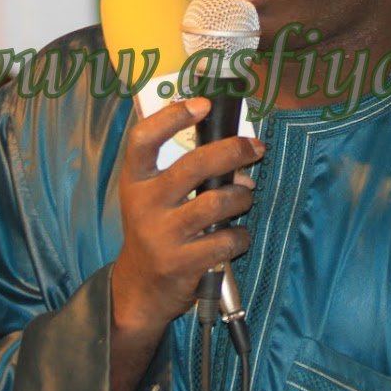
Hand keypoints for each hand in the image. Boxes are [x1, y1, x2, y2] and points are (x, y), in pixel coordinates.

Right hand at [111, 97, 265, 333]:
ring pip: (218, 202)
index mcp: (135, 181)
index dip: (171, 117)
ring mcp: (163, 235)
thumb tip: (240, 160)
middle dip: (232, 152)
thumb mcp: (154, 196)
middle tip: (255, 148)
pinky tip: (236, 236)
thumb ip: (186, 172)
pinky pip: (227, 239)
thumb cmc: (157, 229)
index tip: (201, 104)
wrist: (141, 286)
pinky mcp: (182, 263)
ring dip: (241, 197)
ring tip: (245, 198)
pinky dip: (240, 235)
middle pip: (193, 165)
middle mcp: (145, 205)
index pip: (143, 139)